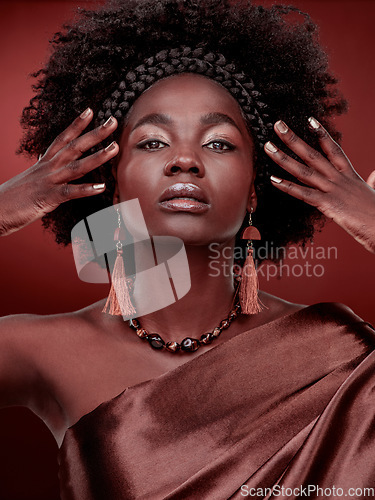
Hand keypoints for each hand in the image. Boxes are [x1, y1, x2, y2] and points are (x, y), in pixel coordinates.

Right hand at [0, 109, 118, 235]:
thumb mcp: (33, 181)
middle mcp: (47, 168)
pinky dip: (86, 189)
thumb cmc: (13, 198)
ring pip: (77, 166)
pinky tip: (102, 187)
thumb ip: (45, 173)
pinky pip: (70, 192)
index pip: (62, 138)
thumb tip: (50, 167)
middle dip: (95, 134)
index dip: (77, 124)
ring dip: (98, 157)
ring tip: (115, 148)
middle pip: (74, 146)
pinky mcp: (47, 197)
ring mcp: (48, 181)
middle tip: (113, 121)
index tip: (91, 111)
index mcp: (44, 163)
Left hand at [264, 118, 374, 253]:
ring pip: (303, 171)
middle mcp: (339, 179)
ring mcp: (333, 190)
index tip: (310, 120)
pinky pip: (303, 194)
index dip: (322, 134)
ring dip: (283, 158)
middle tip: (278, 125)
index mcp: (350, 175)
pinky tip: (273, 179)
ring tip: (268, 146)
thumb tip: (374, 175)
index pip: (334, 149)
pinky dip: (287, 187)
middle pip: (313, 154)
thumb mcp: (373, 192)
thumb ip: (372, 181)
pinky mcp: (328, 205)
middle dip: (294, 139)